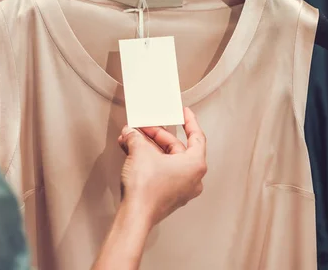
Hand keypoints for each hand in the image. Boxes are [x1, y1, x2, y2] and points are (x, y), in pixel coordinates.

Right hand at [118, 107, 207, 226]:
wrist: (135, 215)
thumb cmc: (146, 188)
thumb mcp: (140, 151)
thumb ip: (136, 137)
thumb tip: (131, 133)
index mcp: (195, 164)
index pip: (196, 136)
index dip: (189, 121)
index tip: (184, 112)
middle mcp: (193, 178)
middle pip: (177, 148)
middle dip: (157, 135)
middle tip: (143, 126)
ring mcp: (181, 188)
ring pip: (166, 160)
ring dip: (148, 147)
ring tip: (132, 138)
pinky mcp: (168, 195)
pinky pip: (161, 171)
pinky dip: (148, 161)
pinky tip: (132, 153)